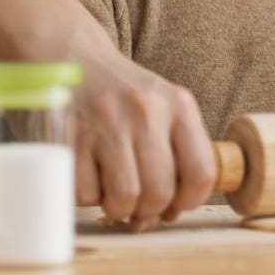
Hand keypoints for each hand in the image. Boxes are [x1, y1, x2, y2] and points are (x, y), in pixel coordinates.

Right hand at [71, 42, 214, 230]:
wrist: (76, 61)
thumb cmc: (126, 96)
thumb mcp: (165, 107)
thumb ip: (177, 153)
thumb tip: (170, 213)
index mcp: (179, 105)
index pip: (202, 170)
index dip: (191, 201)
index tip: (176, 206)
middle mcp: (147, 113)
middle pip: (160, 192)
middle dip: (150, 211)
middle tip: (140, 204)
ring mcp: (108, 125)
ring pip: (125, 198)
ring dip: (119, 209)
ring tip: (115, 193)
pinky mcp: (72, 138)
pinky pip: (85, 194)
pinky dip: (88, 197)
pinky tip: (91, 176)